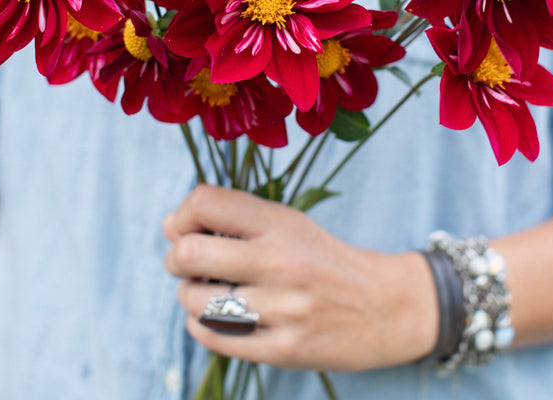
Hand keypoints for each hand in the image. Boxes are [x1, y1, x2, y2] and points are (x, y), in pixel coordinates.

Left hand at [163, 184, 436, 371]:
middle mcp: (280, 261)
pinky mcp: (284, 349)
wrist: (383, 306)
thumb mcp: (288, 223)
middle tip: (188, 263)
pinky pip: (213, 338)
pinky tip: (217, 317)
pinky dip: (202, 326)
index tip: (189, 226)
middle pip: (188, 254)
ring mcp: (282, 308)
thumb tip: (168, 226)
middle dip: (175, 258)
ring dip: (189, 295)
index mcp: (281, 222)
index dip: (183, 214)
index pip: (205, 202)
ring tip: (207, 292)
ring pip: (194, 301)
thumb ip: (232, 217)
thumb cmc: (324, 259)